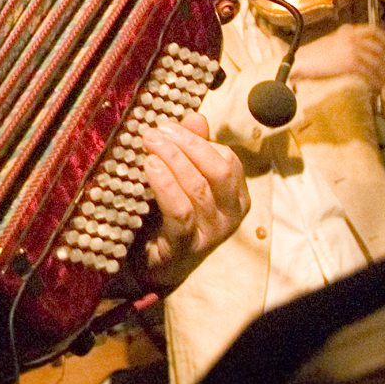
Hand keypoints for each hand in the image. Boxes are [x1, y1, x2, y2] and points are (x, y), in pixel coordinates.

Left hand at [138, 112, 248, 290]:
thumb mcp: (184, 180)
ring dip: (173, 159)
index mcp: (235, 196)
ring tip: (150, 143)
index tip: (168, 125)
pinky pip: (181, 212)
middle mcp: (230, 215)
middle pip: (219, 170)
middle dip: (187, 145)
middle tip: (156, 131)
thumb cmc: (169, 217)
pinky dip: (166, 186)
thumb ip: (192, 149)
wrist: (152, 266)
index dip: (198, 139)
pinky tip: (150, 167)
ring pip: (199, 188)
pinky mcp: (186, 246)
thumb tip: (194, 116)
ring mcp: (211, 233)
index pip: (227, 159)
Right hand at [287, 23, 384, 91]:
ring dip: (381, 73)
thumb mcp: (331, 40)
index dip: (383, 42)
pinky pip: (369, 73)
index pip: (374, 31)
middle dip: (384, 61)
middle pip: (378, 48)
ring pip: (376, 61)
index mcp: (348, 30)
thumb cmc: (312, 54)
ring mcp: (352, 49)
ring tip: (381, 81)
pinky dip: (375, 81)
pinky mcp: (350, 63)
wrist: (301, 60)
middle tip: (383, 71)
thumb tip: (362, 51)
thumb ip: (346, 41)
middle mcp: (353, 37)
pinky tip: (375, 86)